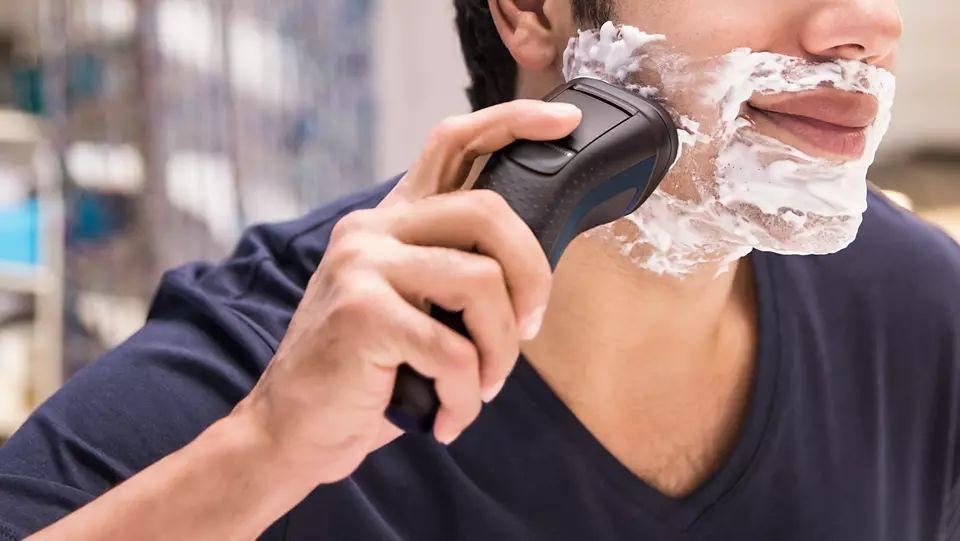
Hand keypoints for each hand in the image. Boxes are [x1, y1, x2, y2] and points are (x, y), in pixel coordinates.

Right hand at [233, 99, 581, 484]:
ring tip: (481, 387)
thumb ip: (454, 272)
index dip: (512, 122)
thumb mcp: (412, 309)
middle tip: (527, 330)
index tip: (563, 121)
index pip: (452, 143)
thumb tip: (532, 272)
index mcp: (391, 221)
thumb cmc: (366, 373)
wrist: (293, 428)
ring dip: (500, 352)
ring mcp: (363, 265)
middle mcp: (373, 230)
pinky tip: (447, 418)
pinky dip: (466, 398)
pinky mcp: (362, 312)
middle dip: (533, 278)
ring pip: (482, 284)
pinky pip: (455, 351)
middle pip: (488, 212)